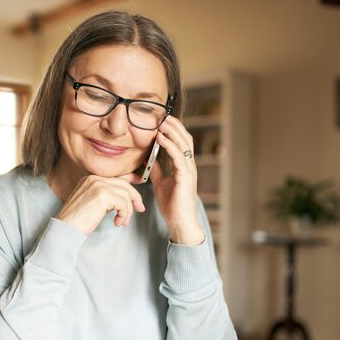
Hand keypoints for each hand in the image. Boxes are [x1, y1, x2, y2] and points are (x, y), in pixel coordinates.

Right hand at [55, 175, 145, 234]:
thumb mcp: (93, 203)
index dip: (131, 179)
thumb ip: (106, 196)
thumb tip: (124, 198)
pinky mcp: (102, 195)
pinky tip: (117, 222)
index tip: (139, 183)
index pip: (116, 176)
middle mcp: (94, 178)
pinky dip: (124, 214)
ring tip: (122, 221)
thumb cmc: (77, 220)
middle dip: (135, 197)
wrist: (66, 228)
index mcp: (91, 178)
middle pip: (124, 184)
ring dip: (128, 210)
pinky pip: (123, 203)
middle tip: (139, 208)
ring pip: (125, 194)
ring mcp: (98, 185)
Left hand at [148, 115, 204, 245]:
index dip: (173, 130)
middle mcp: (189, 166)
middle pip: (185, 139)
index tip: (161, 120)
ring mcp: (189, 171)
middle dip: (174, 126)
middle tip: (162, 115)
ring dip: (172, 131)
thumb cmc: (172, 206)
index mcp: (184, 167)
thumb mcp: (160, 184)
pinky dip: (169, 145)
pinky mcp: (185, 177)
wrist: (179, 223)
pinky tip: (160, 138)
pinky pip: (178, 156)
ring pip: (183, 144)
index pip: (181, 142)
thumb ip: (157, 170)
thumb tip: (149, 159)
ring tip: (161, 122)